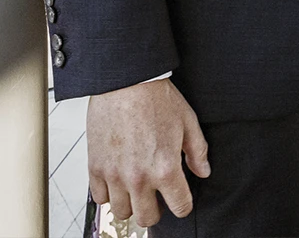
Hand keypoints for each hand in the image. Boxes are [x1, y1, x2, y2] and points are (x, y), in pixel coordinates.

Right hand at [87, 78, 210, 226]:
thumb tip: (202, 172)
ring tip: (135, 187)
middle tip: (156, 195)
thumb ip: (197, 152)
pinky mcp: (95, 166)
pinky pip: (99, 198)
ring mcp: (115, 174)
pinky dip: (108, 193)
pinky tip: (116, 179)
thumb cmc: (155, 97)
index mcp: (166, 169)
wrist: (125, 80)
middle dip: (155, 209)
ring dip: (130, 203)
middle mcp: (139, 177)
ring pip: (122, 213)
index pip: (180, 208)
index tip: (179, 198)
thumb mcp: (187, 122)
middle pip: (147, 218)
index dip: (183, 204)